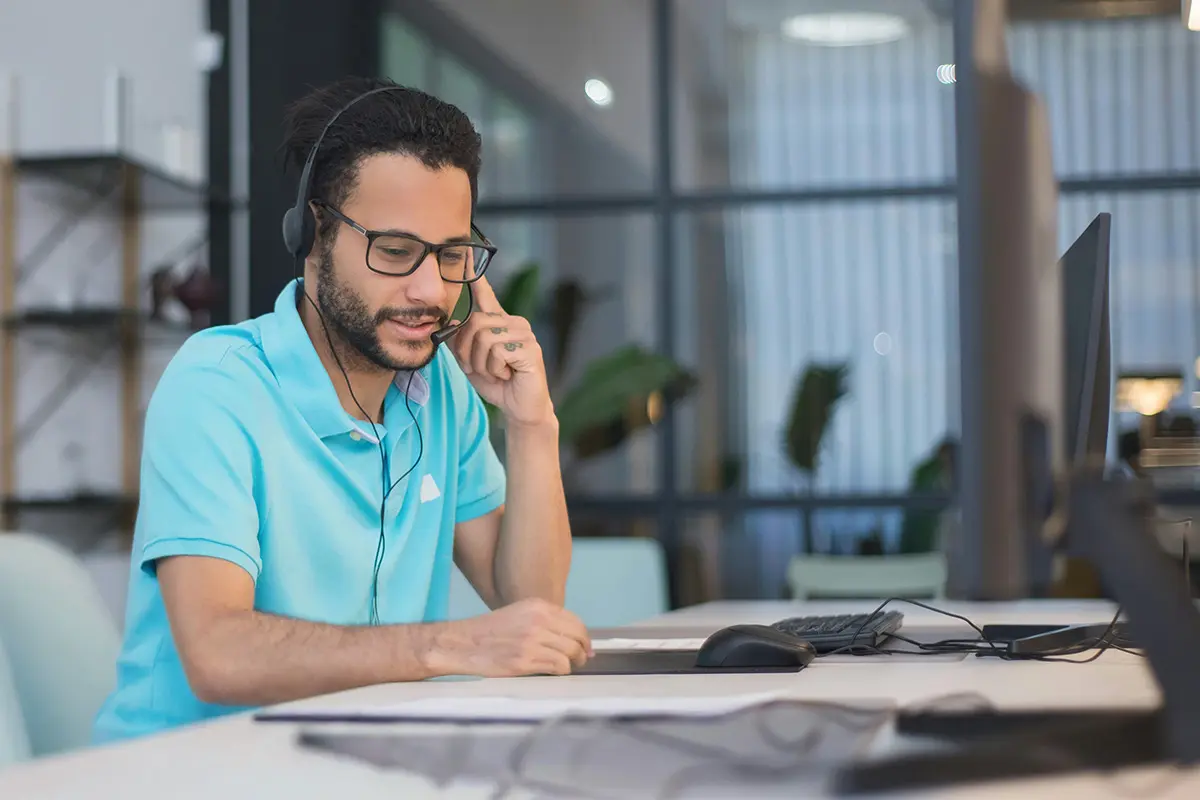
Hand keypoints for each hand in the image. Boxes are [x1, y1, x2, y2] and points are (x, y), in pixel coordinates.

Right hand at [441, 598, 591, 676]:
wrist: (463, 643)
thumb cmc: (491, 631)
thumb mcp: (520, 614)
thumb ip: (545, 621)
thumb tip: (575, 639)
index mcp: (538, 606)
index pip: (575, 622)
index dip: (584, 637)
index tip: (585, 648)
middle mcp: (538, 621)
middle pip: (577, 638)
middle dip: (582, 651)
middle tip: (579, 660)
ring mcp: (532, 641)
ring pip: (571, 653)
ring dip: (572, 663)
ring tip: (566, 667)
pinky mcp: (525, 660)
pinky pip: (558, 667)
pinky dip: (561, 671)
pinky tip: (552, 671)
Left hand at [450, 275, 553, 427]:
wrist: (520, 407)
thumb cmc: (498, 383)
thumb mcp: (471, 362)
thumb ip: (459, 343)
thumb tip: (449, 326)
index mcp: (499, 323)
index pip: (486, 295)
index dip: (476, 276)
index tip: (467, 253)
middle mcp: (514, 322)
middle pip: (475, 323)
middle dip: (468, 352)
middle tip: (479, 368)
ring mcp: (524, 334)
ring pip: (484, 338)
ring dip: (482, 363)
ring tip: (496, 372)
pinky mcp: (530, 349)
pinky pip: (497, 352)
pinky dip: (495, 369)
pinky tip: (507, 374)